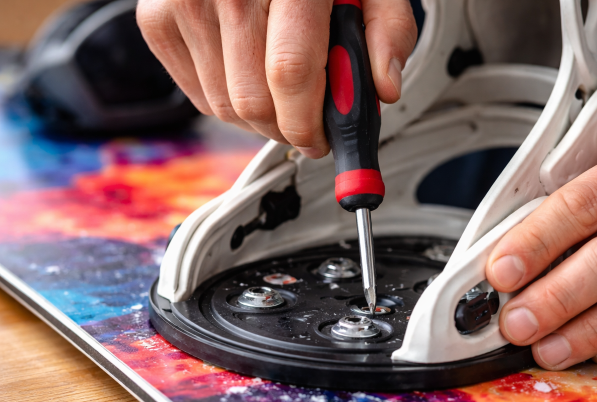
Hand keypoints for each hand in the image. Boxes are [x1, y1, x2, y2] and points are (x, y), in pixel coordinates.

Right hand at [136, 0, 416, 156]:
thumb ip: (387, 29)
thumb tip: (383, 88)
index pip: (290, 72)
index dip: (308, 122)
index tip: (323, 140)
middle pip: (253, 101)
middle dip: (287, 128)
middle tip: (308, 122)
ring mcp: (185, 1)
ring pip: (224, 106)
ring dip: (260, 120)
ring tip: (282, 97)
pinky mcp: (157, 17)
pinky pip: (196, 95)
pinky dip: (228, 103)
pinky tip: (251, 81)